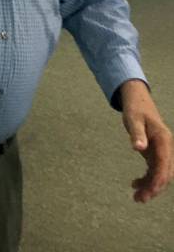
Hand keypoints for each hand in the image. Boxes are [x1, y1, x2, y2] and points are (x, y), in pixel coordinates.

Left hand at [119, 79, 172, 202]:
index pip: (164, 165)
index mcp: (164, 140)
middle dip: (154, 188)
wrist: (138, 101)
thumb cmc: (136, 109)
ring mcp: (162, 152)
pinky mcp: (155, 154)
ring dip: (150, 187)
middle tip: (139, 199)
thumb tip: (138, 148)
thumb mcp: (133, 119)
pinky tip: (134, 184)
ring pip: (160, 175)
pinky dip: (146, 179)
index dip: (158, 180)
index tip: (149, 192)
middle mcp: (167, 148)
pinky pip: (154, 171)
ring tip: (136, 197)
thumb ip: (136, 133)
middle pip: (165, 174)